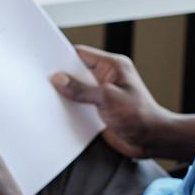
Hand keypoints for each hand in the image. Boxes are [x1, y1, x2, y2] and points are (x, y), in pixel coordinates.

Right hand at [51, 44, 176, 158]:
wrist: (151, 140)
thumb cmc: (139, 116)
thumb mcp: (107, 98)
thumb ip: (81, 89)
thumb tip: (59, 79)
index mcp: (113, 65)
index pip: (82, 54)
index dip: (63, 57)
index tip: (45, 63)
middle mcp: (107, 77)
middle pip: (77, 72)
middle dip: (62, 77)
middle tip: (43, 82)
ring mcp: (103, 93)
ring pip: (77, 89)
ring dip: (66, 95)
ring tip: (47, 98)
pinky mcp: (100, 109)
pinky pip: (80, 105)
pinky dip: (70, 108)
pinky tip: (59, 112)